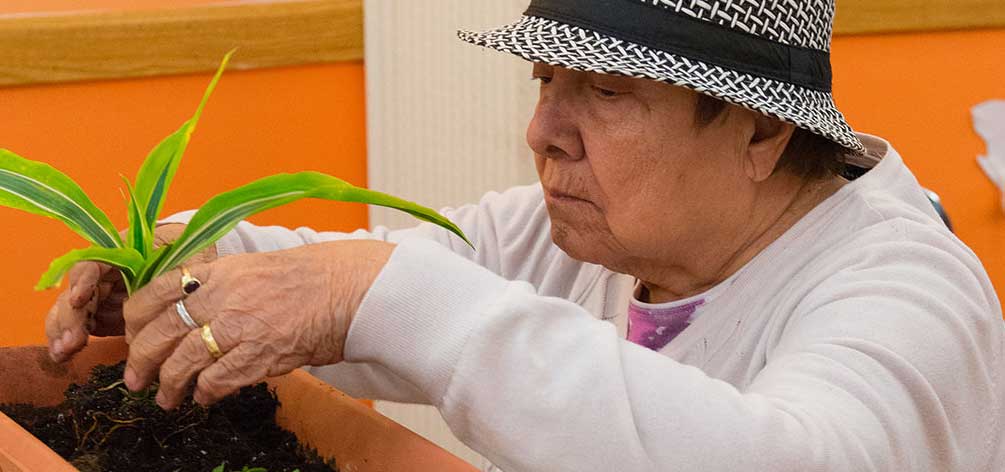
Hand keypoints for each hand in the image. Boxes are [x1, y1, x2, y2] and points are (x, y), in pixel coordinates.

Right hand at [45, 224, 213, 361]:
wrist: (199, 269)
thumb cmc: (192, 257)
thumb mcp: (185, 256)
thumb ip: (171, 270)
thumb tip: (166, 284)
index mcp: (121, 253)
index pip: (93, 263)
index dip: (83, 280)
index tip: (79, 299)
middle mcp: (105, 274)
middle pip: (76, 292)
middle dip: (69, 317)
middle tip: (71, 340)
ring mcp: (103, 296)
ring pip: (72, 311)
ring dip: (63, 331)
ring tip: (64, 351)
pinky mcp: (106, 316)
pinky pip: (81, 327)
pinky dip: (69, 340)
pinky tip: (63, 355)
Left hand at [121, 239, 392, 409]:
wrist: (344, 289)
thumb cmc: (303, 278)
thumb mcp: (250, 267)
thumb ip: (216, 285)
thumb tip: (184, 311)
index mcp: (215, 272)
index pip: (154, 292)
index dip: (134, 319)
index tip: (130, 334)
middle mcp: (220, 297)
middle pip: (160, 332)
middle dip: (140, 360)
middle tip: (134, 378)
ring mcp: (238, 326)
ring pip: (182, 361)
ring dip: (169, 385)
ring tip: (166, 398)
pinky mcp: (257, 354)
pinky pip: (216, 380)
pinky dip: (205, 393)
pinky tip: (204, 398)